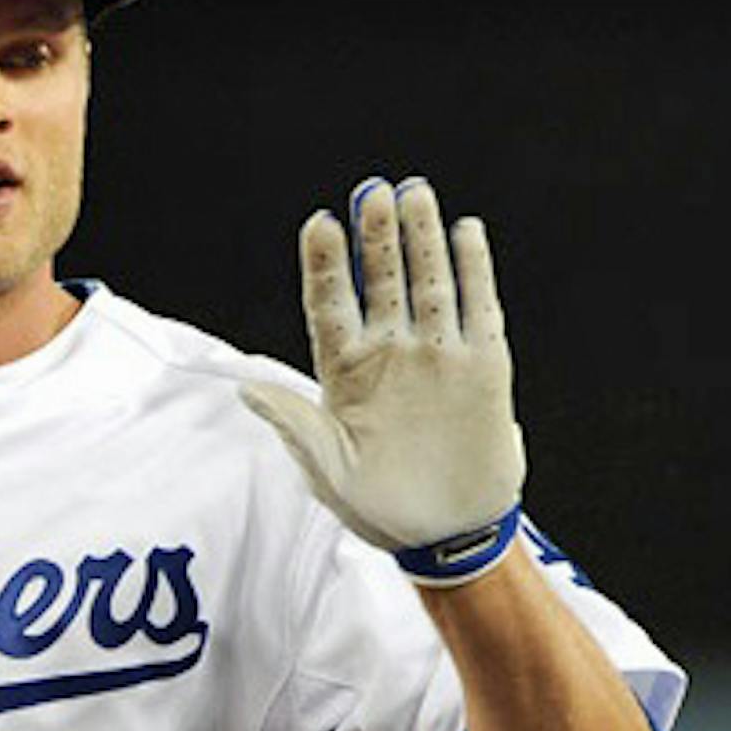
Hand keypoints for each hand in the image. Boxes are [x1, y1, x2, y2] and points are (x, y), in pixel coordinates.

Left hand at [242, 176, 524, 579]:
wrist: (449, 539)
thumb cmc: (381, 510)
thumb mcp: (329, 472)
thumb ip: (295, 425)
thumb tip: (245, 388)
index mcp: (346, 374)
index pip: (330, 305)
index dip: (325, 266)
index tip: (319, 224)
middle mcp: (391, 355)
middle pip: (381, 281)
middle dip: (376, 237)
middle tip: (372, 191)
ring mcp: (439, 358)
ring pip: (430, 284)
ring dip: (422, 239)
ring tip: (413, 192)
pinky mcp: (485, 369)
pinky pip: (479, 309)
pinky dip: (475, 270)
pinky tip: (466, 231)